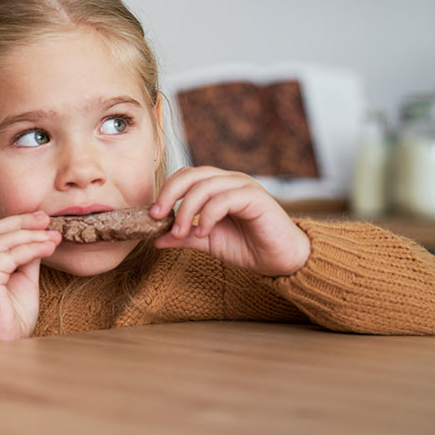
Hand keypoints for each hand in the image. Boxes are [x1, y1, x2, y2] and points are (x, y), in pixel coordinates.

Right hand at [0, 211, 61, 339]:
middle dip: (24, 222)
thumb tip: (41, 238)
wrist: (3, 346)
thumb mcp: (24, 281)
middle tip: (47, 219)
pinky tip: (48, 248)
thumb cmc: (12, 320)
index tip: (42, 219)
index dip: (18, 223)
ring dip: (32, 236)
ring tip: (53, 237)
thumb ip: (27, 259)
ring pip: (4, 241)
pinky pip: (8, 256)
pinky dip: (31, 249)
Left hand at [151, 167, 310, 275]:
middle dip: (170, 194)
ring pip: (205, 186)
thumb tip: (154, 239)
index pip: (185, 176)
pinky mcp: (255, 197)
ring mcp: (243, 186)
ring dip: (187, 210)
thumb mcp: (206, 241)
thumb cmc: (247, 246)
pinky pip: (224, 199)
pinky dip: (208, 216)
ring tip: (181, 234)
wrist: (281, 259)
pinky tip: (203, 233)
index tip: (153, 216)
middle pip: (192, 175)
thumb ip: (183, 237)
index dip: (166, 191)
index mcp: (217, 186)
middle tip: (158, 217)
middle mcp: (229, 180)